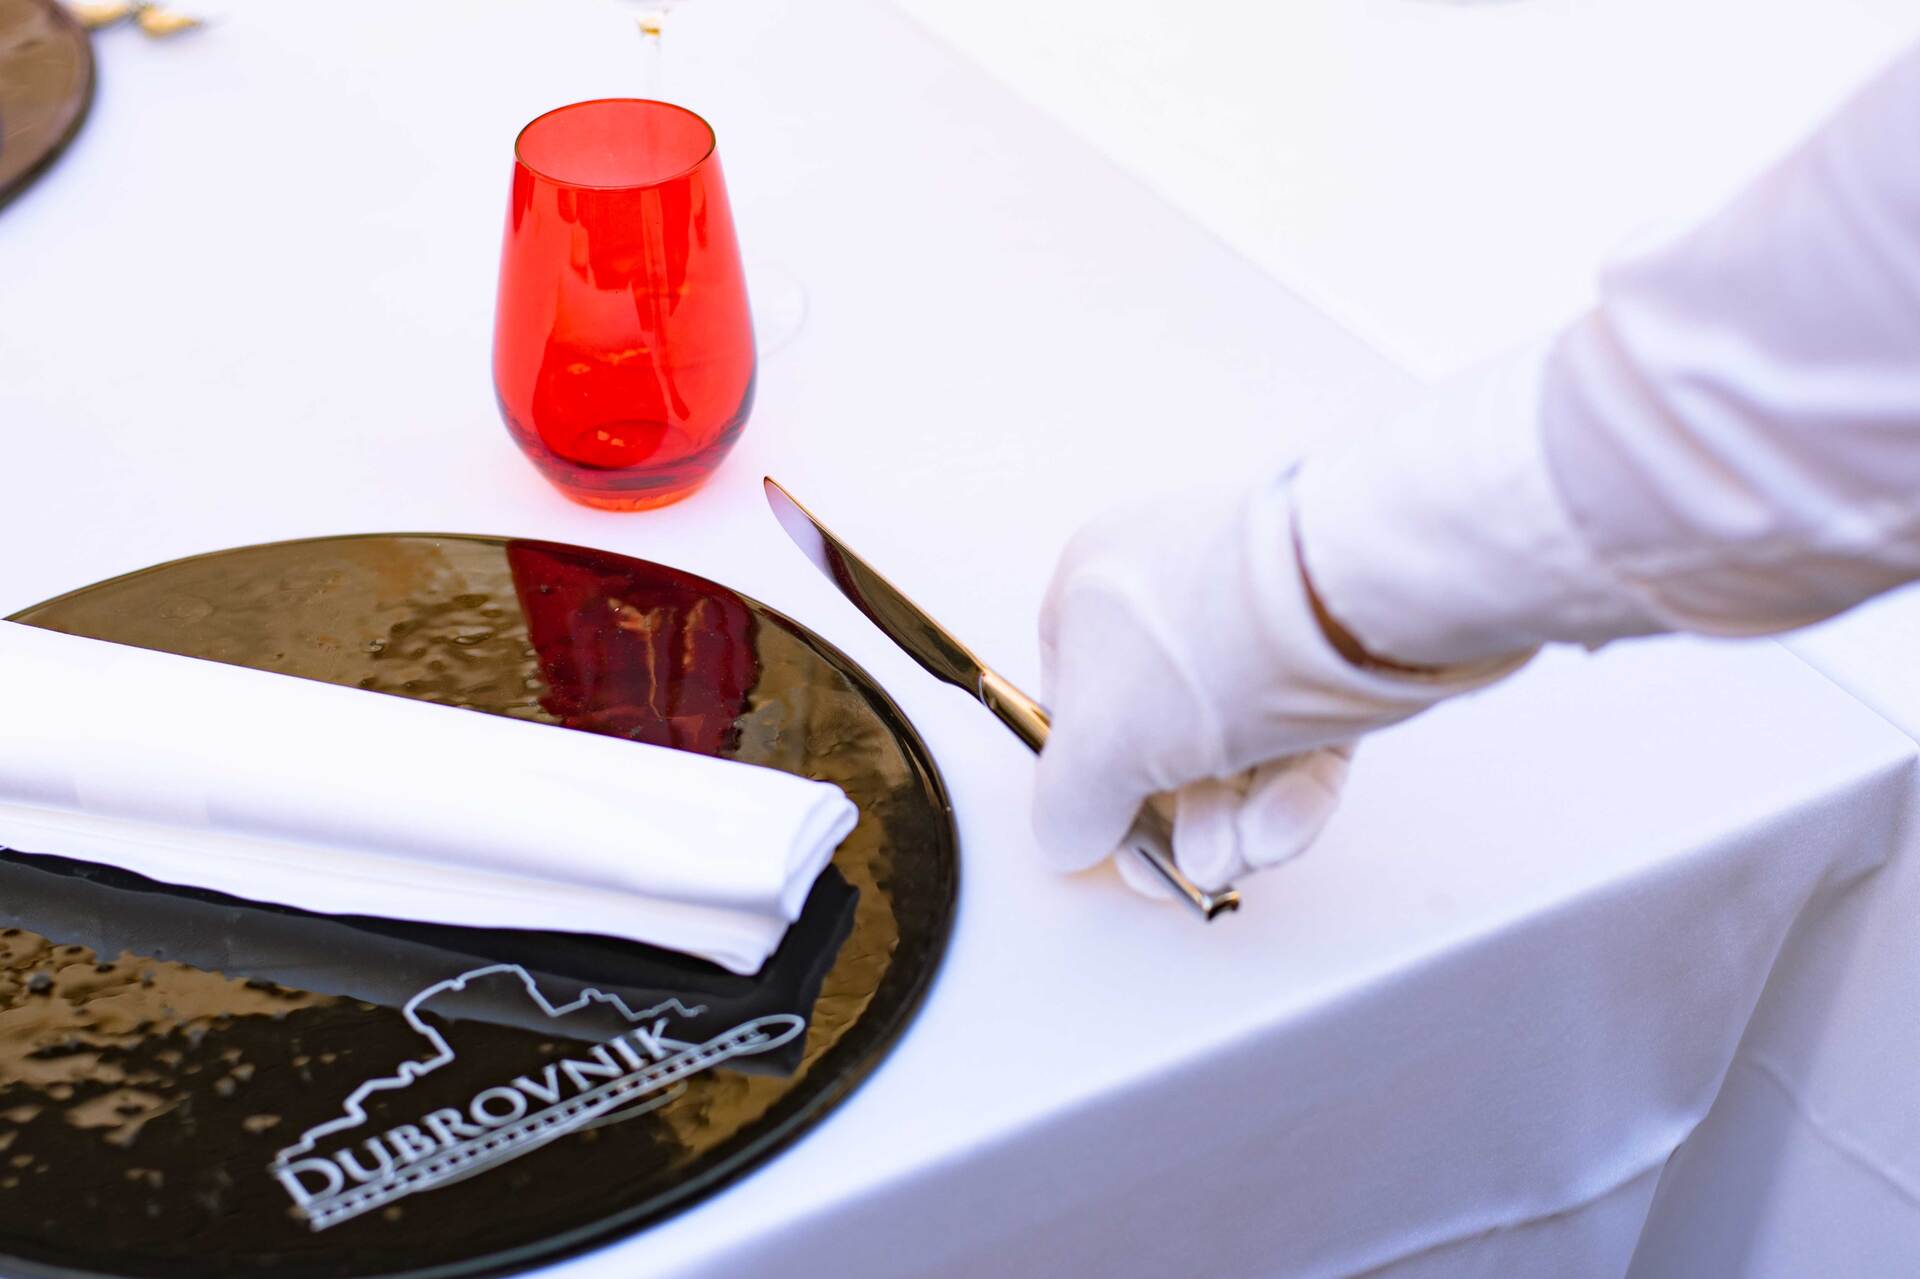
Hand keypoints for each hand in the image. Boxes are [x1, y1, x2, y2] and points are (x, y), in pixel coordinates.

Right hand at [1034, 475, 1527, 894]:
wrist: (1343, 597)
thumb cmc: (1201, 647)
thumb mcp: (1096, 748)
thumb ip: (1067, 807)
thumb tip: (1068, 838)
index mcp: (1094, 586)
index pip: (1076, 700)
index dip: (1095, 781)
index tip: (1117, 842)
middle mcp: (1173, 590)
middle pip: (1162, 733)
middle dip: (1178, 818)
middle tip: (1191, 870)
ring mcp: (1257, 615)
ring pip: (1237, 741)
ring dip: (1233, 818)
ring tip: (1243, 859)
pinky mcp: (1334, 647)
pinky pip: (1300, 730)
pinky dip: (1289, 792)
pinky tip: (1278, 834)